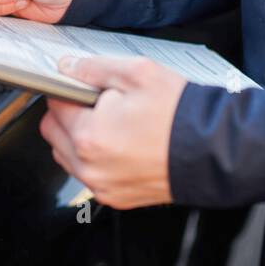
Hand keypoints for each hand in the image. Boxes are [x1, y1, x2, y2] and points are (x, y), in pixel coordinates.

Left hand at [39, 55, 186, 208]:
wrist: (212, 151)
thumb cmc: (179, 114)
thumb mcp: (138, 73)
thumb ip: (94, 68)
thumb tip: (67, 67)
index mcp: (89, 135)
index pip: (54, 105)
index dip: (68, 90)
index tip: (83, 88)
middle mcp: (89, 166)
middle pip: (53, 132)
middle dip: (67, 114)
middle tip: (96, 104)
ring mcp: (101, 185)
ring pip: (66, 156)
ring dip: (78, 138)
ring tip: (112, 125)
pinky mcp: (114, 198)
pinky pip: (88, 175)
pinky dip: (95, 159)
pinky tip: (121, 145)